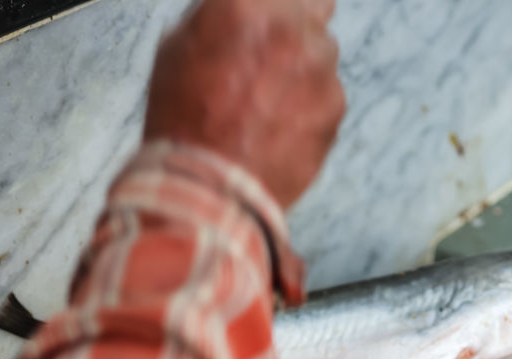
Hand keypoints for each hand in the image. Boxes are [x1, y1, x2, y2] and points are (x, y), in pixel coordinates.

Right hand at [144, 0, 344, 207]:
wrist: (210, 186)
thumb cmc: (185, 121)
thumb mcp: (176, 49)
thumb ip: (215, 17)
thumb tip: (236, 10)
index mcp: (246, 3)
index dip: (275, 6)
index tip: (269, 18)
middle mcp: (291, 27)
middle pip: (314, 5)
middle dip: (297, 24)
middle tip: (277, 52)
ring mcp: (319, 67)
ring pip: (323, 51)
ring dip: (305, 66)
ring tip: (272, 101)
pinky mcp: (336, 105)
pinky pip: (329, 92)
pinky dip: (312, 104)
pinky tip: (281, 126)